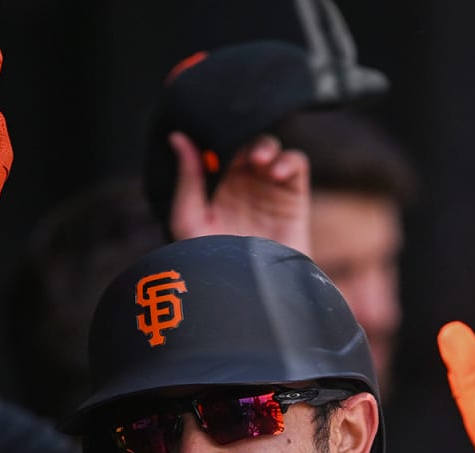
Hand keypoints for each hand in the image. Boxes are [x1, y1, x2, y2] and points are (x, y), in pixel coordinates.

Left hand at [168, 132, 310, 254]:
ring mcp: (269, 191)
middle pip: (245, 145)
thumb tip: (178, 138)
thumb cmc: (213, 264)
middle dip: (242, 139)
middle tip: (238, 153)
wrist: (249, 294)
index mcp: (216, 189)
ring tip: (259, 162)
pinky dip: (288, 159)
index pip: (218, 150)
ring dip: (266, 146)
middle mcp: (243, 187)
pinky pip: (297, 163)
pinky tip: (275, 173)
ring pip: (272, 149)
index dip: (217, 138)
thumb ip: (187, 178)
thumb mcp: (189, 219)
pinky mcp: (294, 198)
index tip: (212, 137)